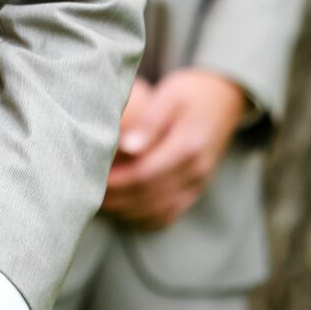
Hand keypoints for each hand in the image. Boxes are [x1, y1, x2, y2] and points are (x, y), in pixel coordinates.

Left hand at [101, 68, 246, 230]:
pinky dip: (144, 217)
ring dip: (125, 211)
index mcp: (188, 146)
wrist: (226, 98)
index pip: (144, 174)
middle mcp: (196, 171)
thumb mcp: (170, 96)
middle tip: (84, 193)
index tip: (89, 177)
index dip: (115, 181)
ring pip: (158, 210)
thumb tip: (127, 147)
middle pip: (148, 196)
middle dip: (114, 198)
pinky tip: (122, 211)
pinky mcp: (196, 189)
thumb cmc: (190, 92)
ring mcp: (198, 183)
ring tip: (97, 202)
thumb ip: (150, 122)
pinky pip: (170, 214)